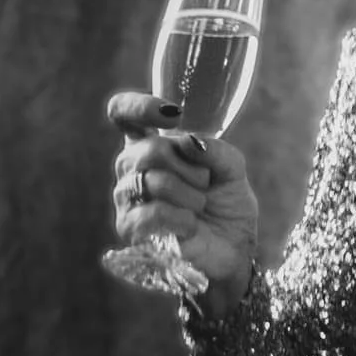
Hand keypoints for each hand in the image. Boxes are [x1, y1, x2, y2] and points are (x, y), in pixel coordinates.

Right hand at [107, 92, 260, 318]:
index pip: (122, 114)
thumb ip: (215, 149)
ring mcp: (127, 199)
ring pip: (151, 180)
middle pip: (146, 150)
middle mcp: (132, 170)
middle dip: (188, 167)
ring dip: (189, 194)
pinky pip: (153, 212)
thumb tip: (188, 141)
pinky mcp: (130, 229)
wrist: (233, 249)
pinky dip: (182, 217)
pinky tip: (191, 225)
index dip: (139, 106)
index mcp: (151, 147)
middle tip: (205, 183)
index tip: (173, 113)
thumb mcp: (232, 170)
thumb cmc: (227, 206)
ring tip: (200, 206)